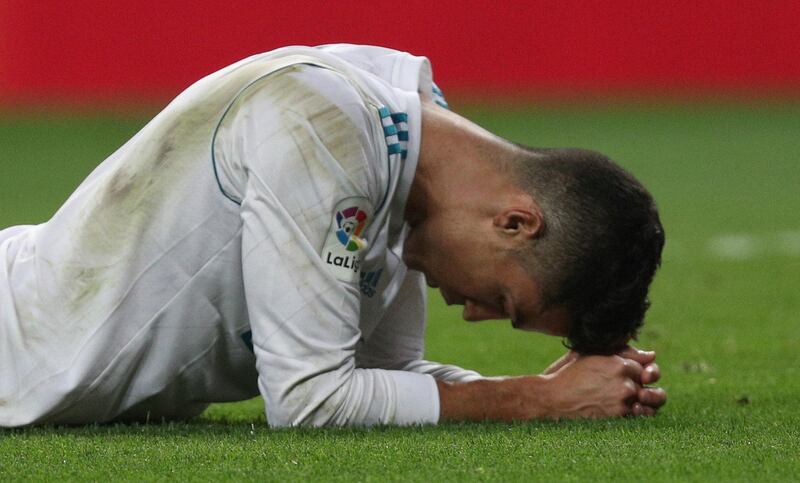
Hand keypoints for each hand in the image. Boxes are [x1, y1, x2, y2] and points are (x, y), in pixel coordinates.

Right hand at [543, 346, 665, 416]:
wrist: (553, 398)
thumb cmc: (570, 374)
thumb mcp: (593, 354)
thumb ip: (623, 352)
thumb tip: (652, 355)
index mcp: (619, 363)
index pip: (641, 364)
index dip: (635, 368)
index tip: (625, 371)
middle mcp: (625, 382)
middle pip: (648, 380)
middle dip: (643, 381)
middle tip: (632, 383)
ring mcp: (623, 401)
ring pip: (648, 398)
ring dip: (646, 397)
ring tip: (635, 397)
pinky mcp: (619, 416)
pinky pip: (641, 414)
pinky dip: (638, 411)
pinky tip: (628, 407)